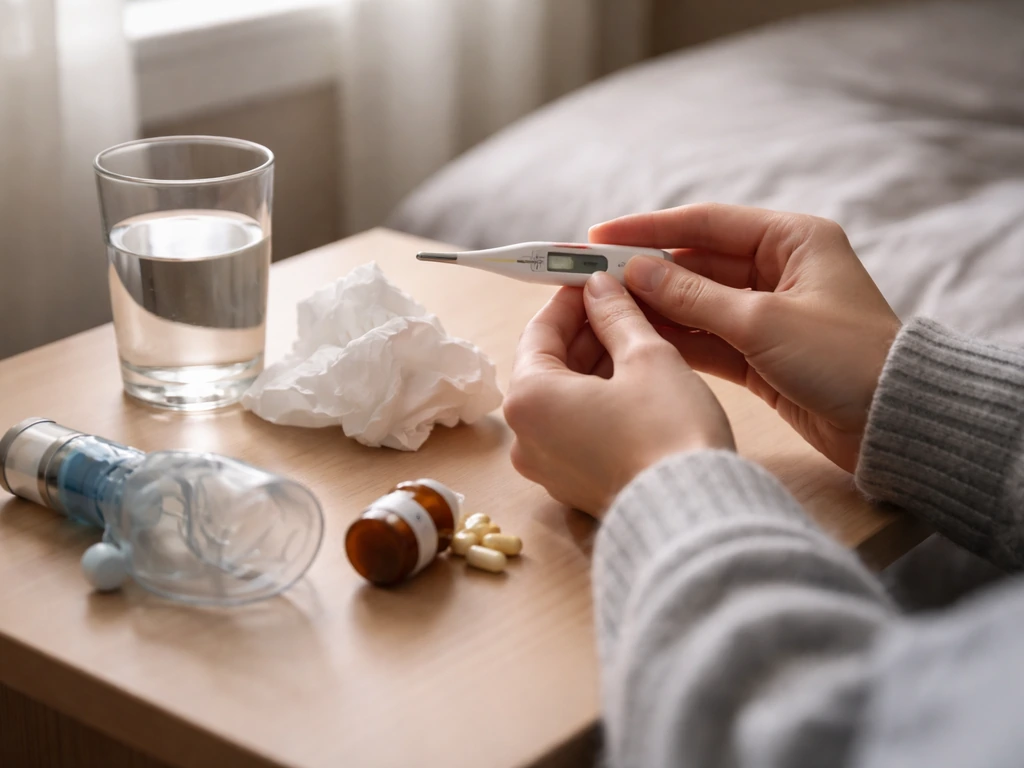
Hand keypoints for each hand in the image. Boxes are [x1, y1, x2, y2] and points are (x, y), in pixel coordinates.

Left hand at [504, 272, 733, 516]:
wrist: (693, 514)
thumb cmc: (669, 433)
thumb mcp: (647, 357)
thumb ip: (617, 316)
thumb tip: (599, 287)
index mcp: (529, 399)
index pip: (540, 331)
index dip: (571, 299)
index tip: (595, 278)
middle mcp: (525, 437)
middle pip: (549, 365)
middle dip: (587, 332)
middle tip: (623, 303)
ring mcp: (547, 467)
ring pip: (564, 398)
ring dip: (596, 365)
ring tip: (637, 338)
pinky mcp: (573, 485)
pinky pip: (576, 428)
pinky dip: (599, 401)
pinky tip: (635, 381)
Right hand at [590, 203, 900, 472]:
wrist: (895, 423)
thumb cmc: (844, 359)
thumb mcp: (763, 322)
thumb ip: (694, 296)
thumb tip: (635, 271)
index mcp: (792, 240)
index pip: (706, 224)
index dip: (648, 229)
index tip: (597, 236)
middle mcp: (779, 269)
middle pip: (696, 263)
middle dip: (645, 272)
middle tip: (589, 279)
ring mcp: (769, 313)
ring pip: (697, 303)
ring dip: (655, 308)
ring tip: (602, 311)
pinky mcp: (762, 353)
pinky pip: (708, 338)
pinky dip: (676, 339)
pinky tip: (638, 339)